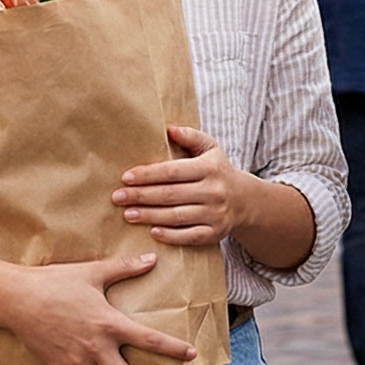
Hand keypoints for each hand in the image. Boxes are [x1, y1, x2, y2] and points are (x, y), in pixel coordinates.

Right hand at [0, 252, 197, 364]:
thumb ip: (124, 268)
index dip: (174, 350)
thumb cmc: (55, 282)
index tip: (190, 356)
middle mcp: (96, 348)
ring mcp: (77, 361)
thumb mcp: (92, 272)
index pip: (150, 341)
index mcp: (109, 323)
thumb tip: (151, 259)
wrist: (16, 299)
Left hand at [114, 126, 248, 245]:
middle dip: (141, 196)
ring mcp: (215, 214)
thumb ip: (190, 136)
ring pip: (177, 216)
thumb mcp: (210, 148)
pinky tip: (152, 232)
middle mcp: (214, 191)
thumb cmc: (218, 171)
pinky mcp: (216, 233)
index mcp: (210, 168)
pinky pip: (189, 236)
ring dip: (150, 216)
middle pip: (170, 195)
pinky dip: (170, 236)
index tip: (125, 177)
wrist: (246, 200)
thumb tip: (168, 129)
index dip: (148, 175)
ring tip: (128, 214)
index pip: (172, 171)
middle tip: (117, 197)